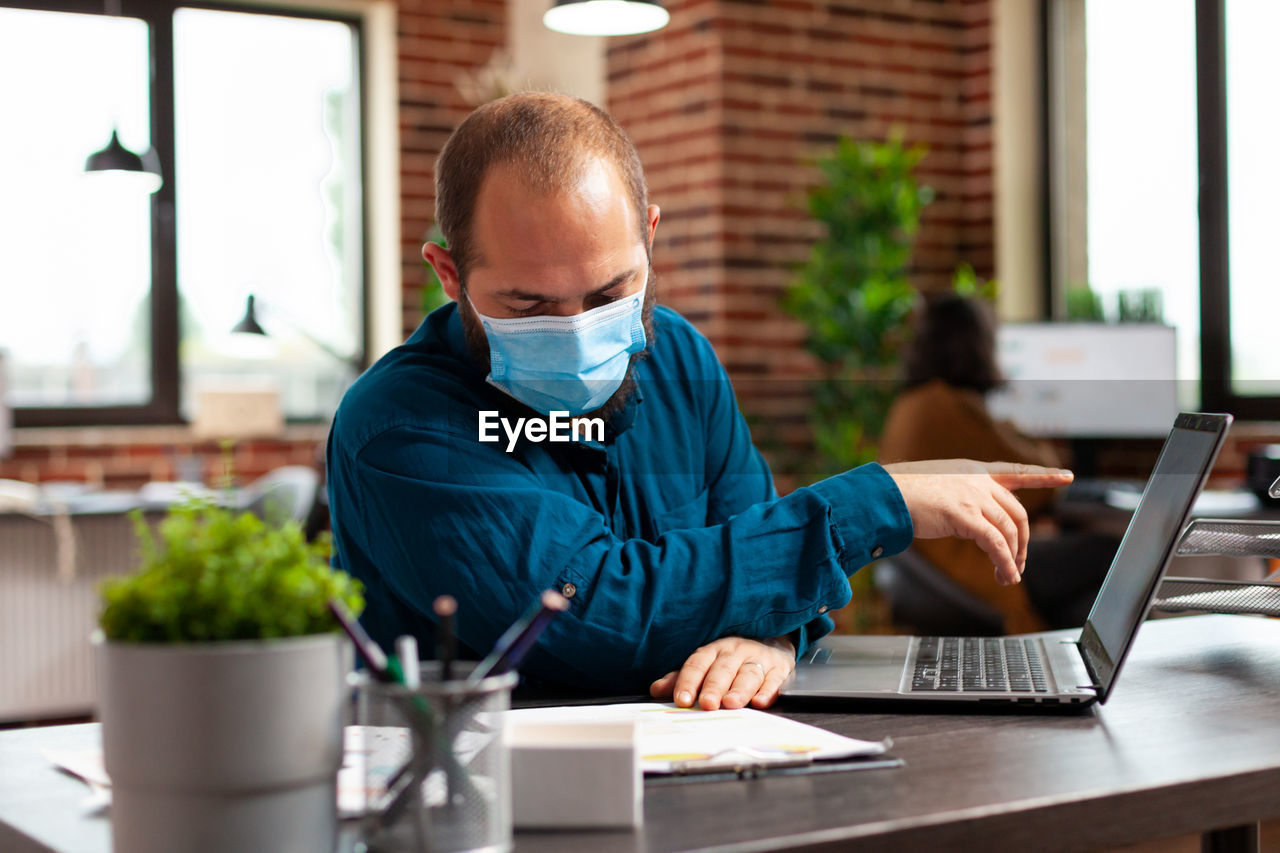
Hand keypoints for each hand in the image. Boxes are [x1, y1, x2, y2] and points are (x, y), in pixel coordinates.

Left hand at [649, 636, 795, 710]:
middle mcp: (735, 652)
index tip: (682, 699)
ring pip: (748, 673)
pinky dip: (768, 691)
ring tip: (731, 703)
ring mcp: (758, 658)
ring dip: (740, 689)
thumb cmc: (733, 658)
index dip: (689, 681)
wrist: (771, 641)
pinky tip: (761, 701)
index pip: (698, 664)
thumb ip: (683, 677)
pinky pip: (774, 679)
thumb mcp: (707, 663)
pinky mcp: (779, 668)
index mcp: (714, 650)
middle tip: (707, 704)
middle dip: (714, 687)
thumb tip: (656, 689)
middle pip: (723, 669)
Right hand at [883, 459, 1073, 586]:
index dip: (1044, 475)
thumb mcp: (940, 487)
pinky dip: (1005, 562)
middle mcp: (978, 481)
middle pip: (1017, 513)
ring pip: (1009, 531)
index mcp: (974, 471)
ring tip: (1009, 576)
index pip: (1017, 472)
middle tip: (1019, 561)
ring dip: (1014, 558)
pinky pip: (995, 544)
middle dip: (1023, 541)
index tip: (1067, 476)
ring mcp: (973, 497)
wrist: (884, 494)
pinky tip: (1006, 575)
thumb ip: (961, 498)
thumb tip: (972, 521)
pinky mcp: (965, 516)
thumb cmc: (903, 493)